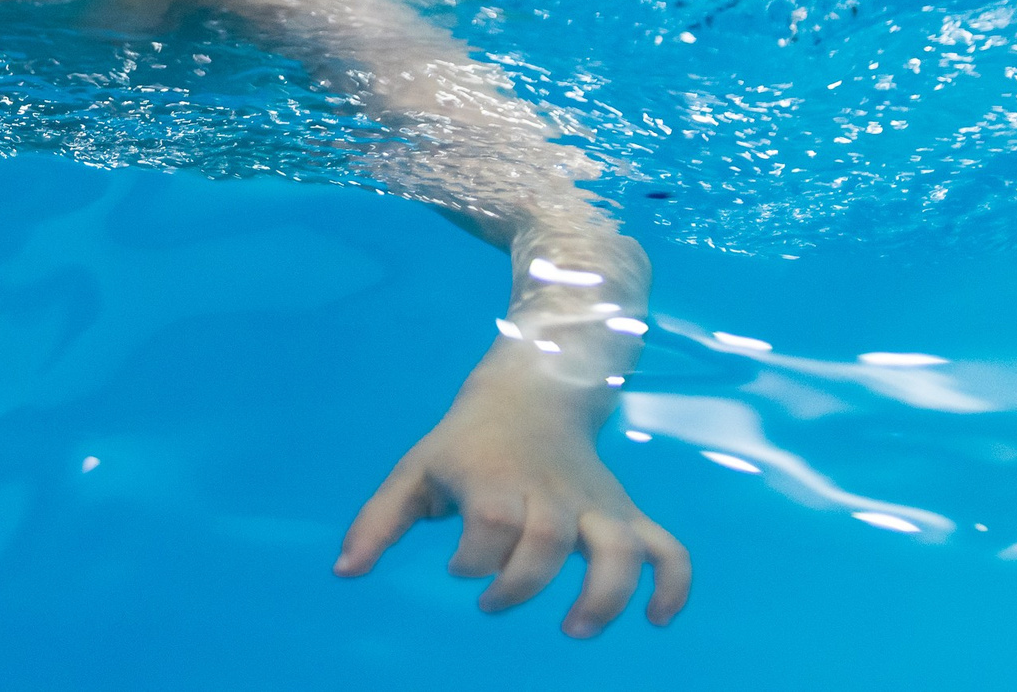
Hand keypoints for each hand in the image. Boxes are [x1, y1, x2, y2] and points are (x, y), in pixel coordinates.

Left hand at [334, 343, 689, 636]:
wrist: (533, 387)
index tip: (460, 565)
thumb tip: (344, 574)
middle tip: (493, 603)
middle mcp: (550, 490)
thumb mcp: (415, 470)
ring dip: (605, 594)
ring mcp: (594, 504)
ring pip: (619, 546)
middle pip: (548, 537)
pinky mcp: (624, 513)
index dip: (473, 557)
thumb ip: (379, 522)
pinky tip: (657, 619)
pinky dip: (673, 583)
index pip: (491, 521)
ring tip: (576, 628)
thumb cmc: (464, 442)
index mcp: (495, 476)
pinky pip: (665, 546)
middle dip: (522, 581)